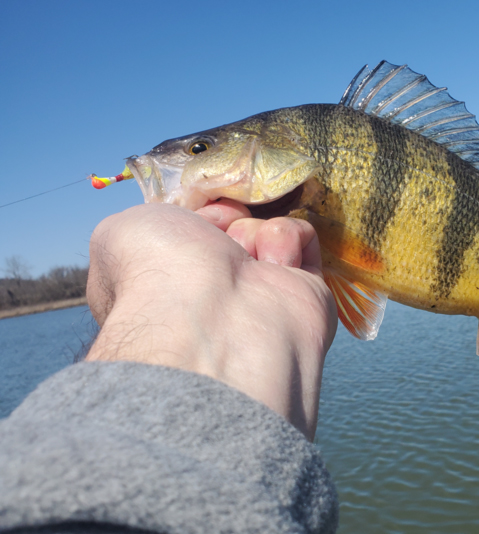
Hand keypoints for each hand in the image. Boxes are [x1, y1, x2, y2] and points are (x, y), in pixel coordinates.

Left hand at [85, 201, 336, 440]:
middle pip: (232, 223)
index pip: (192, 227)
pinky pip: (302, 240)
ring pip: (266, 226)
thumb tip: (180, 232)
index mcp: (168, 279)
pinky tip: (273, 265)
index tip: (192, 217)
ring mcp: (261, 289)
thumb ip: (146, 222)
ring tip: (242, 260)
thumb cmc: (157, 275)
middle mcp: (215, 287)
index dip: (195, 212)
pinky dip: (287, 241)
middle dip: (226, 220)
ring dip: (252, 232)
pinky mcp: (304, 291)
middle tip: (219, 239)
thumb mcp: (119, 235)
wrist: (212, 320)